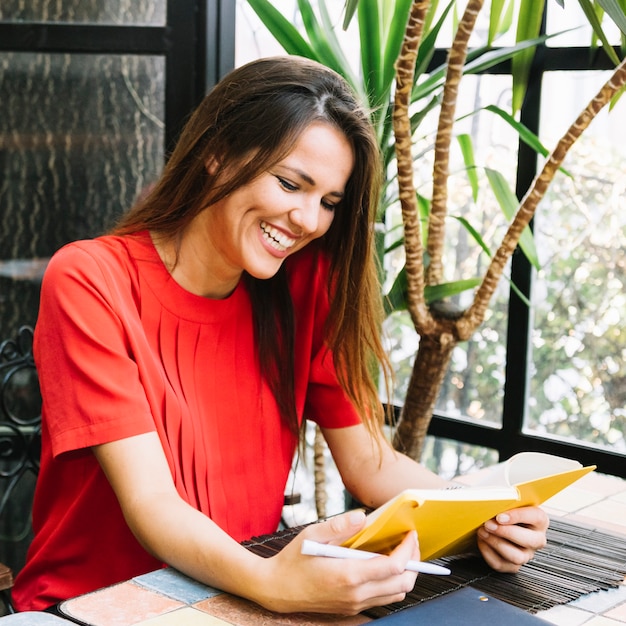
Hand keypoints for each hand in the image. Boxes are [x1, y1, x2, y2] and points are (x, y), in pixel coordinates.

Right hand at [253, 510, 419, 614]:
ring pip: (396, 595)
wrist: (276, 589)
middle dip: (414, 563)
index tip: (411, 535)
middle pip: (402, 584)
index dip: (408, 550)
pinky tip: (383, 565)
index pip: (393, 566)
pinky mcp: (351, 608)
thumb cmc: (293, 560)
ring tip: (401, 552)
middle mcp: (355, 594)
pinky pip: (382, 599)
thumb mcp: (312, 535)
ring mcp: (354, 604)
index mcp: (348, 575)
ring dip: (405, 575)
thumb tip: (362, 516)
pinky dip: (391, 583)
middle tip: (412, 543)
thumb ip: (339, 526)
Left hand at [476, 505, 548, 572]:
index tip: (500, 516)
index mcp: (539, 520)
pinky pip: (502, 564)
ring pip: (517, 556)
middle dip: (506, 532)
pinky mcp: (513, 565)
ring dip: (496, 543)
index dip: (517, 517)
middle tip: (489, 524)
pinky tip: (482, 541)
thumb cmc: (504, 510)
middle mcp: (536, 539)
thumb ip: (504, 501)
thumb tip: (490, 501)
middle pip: (529, 540)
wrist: (496, 521)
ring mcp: (526, 554)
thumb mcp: (508, 502)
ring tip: (482, 531)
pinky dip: (488, 553)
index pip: (536, 517)